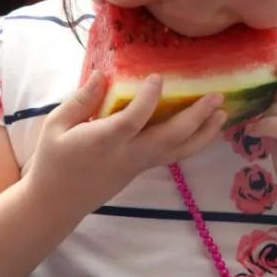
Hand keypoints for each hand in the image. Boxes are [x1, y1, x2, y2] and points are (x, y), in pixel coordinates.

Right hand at [24, 71, 226, 214]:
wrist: (56, 203)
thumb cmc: (53, 160)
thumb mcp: (56, 126)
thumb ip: (81, 100)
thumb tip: (104, 73)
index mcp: (104, 142)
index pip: (132, 120)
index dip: (148, 99)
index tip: (159, 77)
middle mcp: (128, 155)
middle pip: (169, 138)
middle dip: (195, 117)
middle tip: (216, 97)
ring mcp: (138, 165)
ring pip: (178, 151)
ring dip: (203, 133)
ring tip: (223, 114)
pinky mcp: (142, 169)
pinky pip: (173, 156)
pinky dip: (193, 143)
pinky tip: (205, 130)